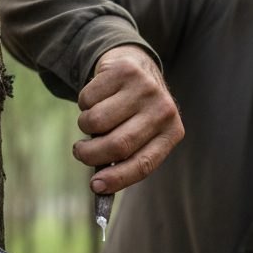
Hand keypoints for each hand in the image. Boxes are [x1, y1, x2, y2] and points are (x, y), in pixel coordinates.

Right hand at [72, 45, 183, 193]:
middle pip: (117, 145)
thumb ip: (123, 158)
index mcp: (171, 133)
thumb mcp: (140, 134)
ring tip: (93, 120)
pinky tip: (97, 97)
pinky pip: (88, 99)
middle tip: (80, 152)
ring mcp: (146, 88)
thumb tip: (98, 186)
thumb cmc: (134, 112)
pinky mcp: (125, 70)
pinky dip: (84, 103)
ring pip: (97, 121)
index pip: (144, 164)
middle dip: (90, 155)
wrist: (137, 65)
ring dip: (85, 126)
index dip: (117, 179)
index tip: (95, 186)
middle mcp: (163, 110)